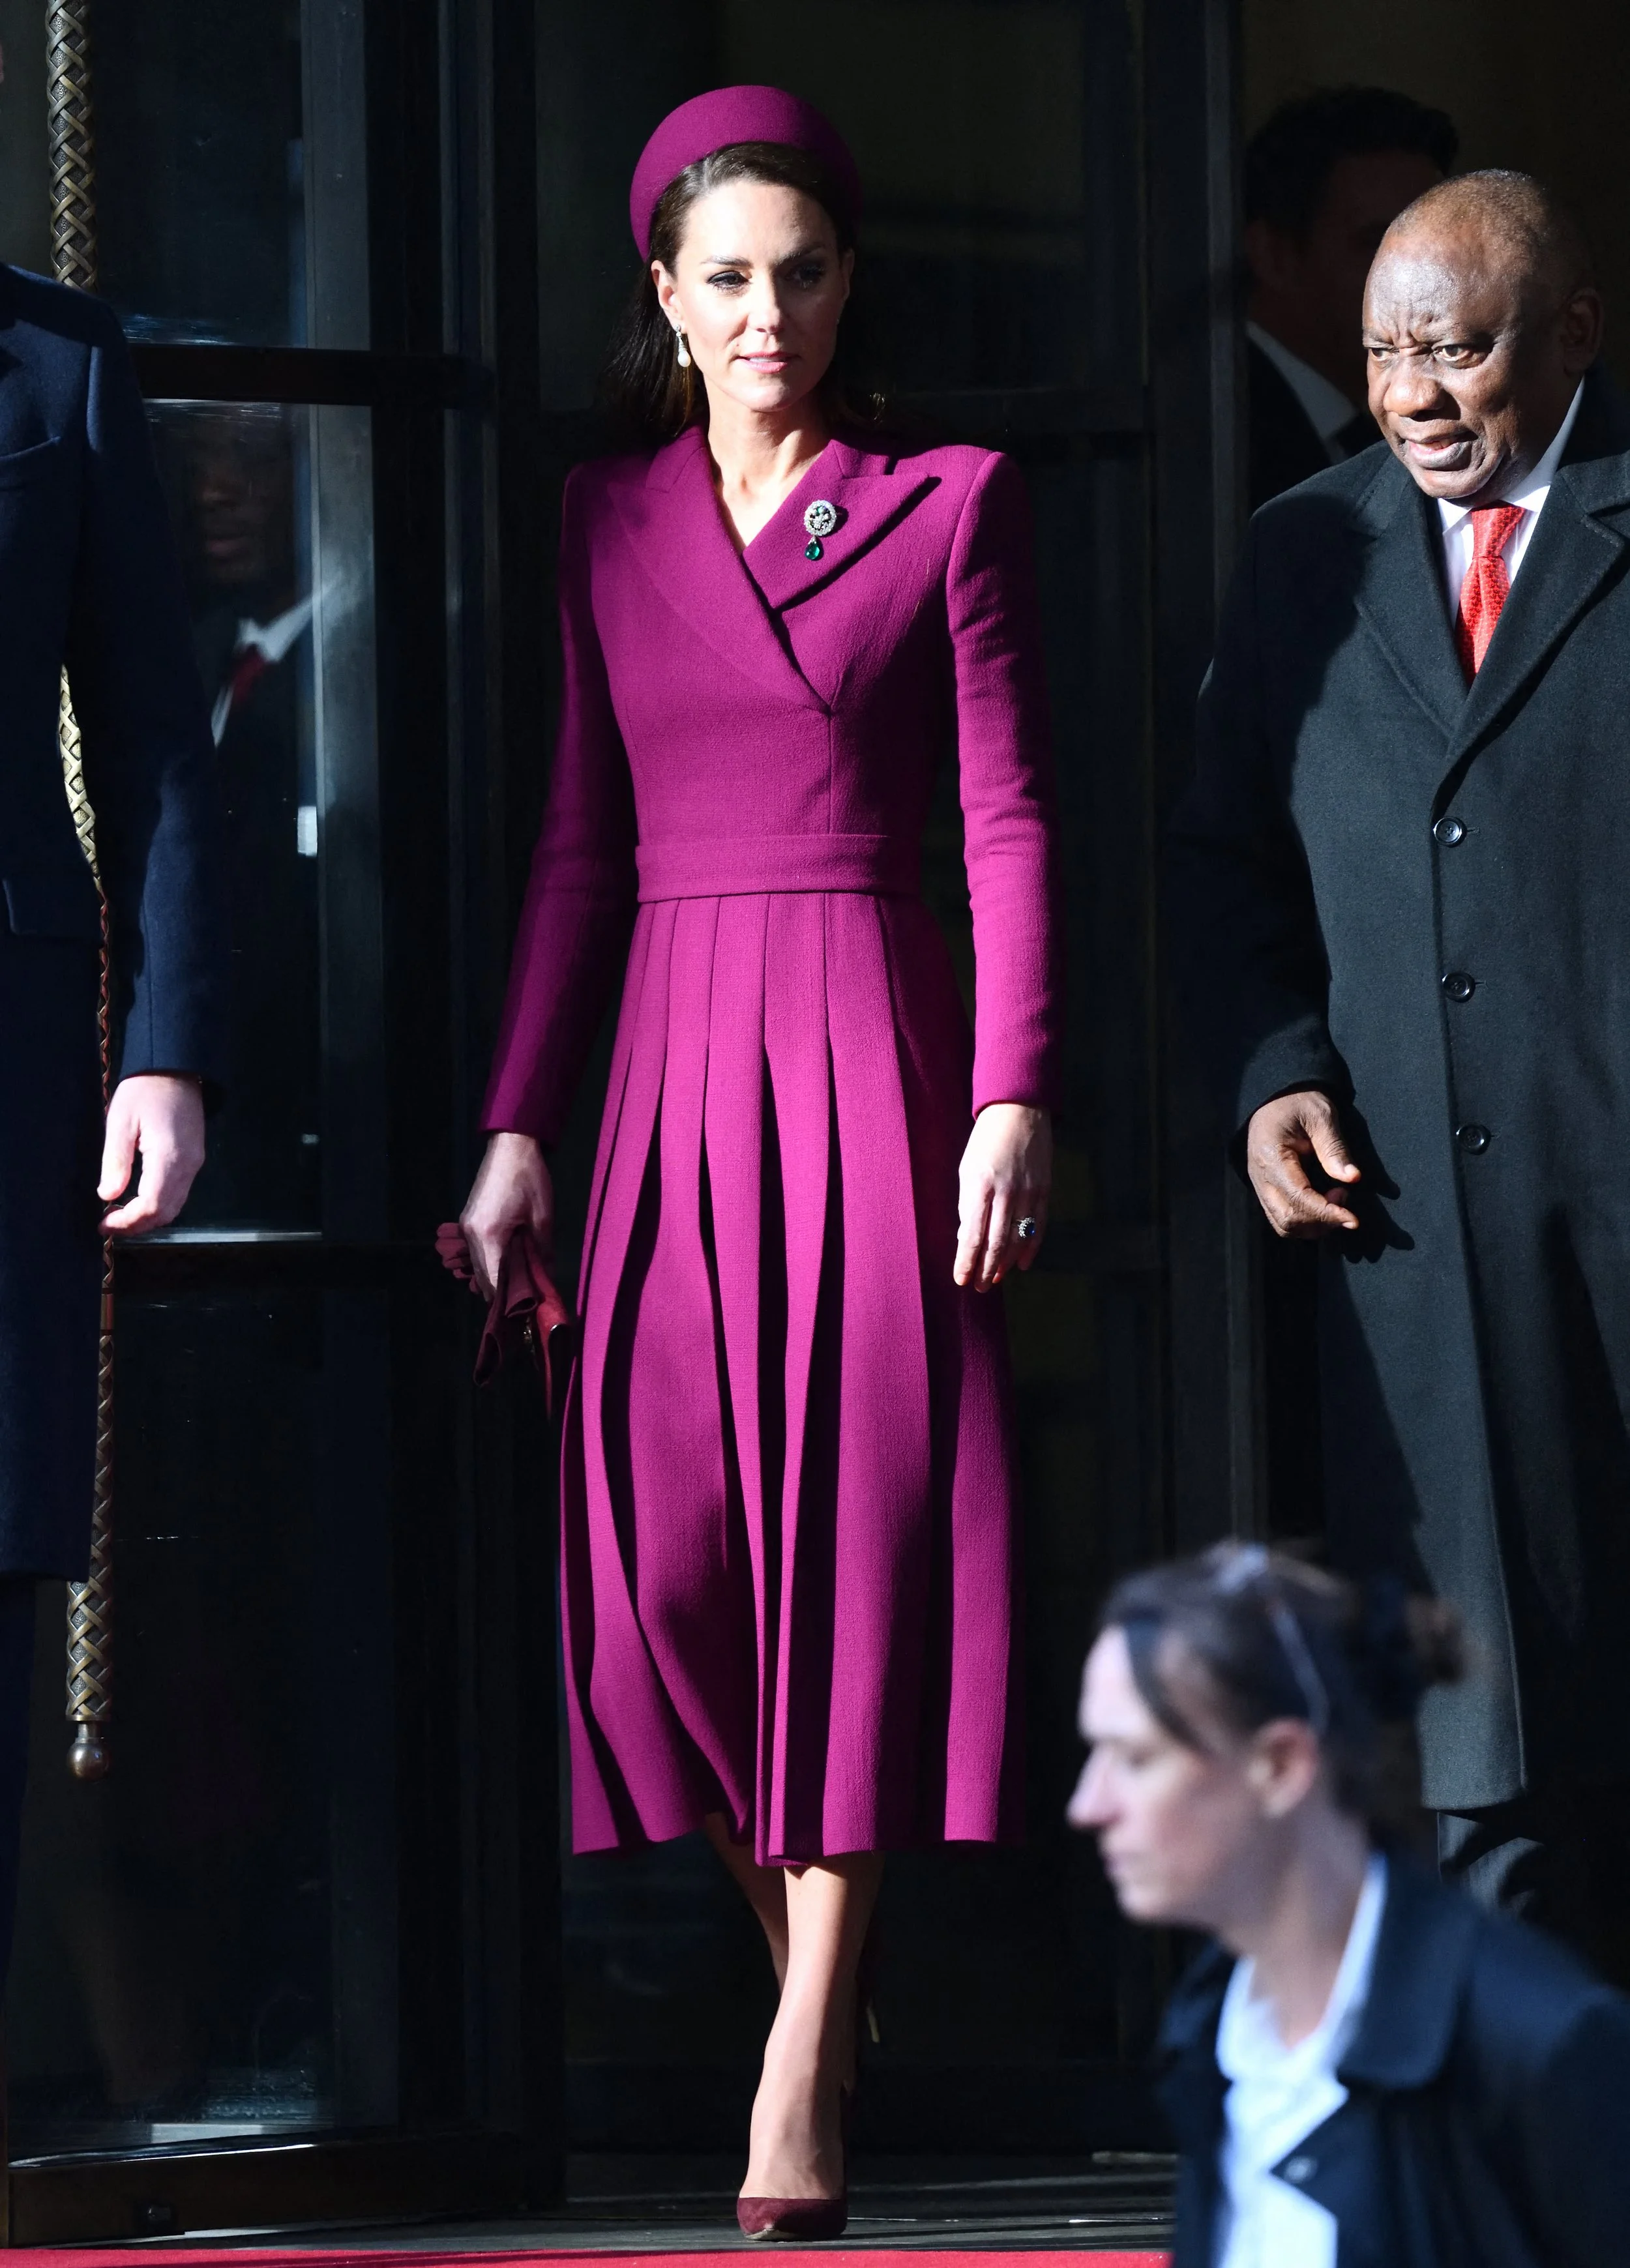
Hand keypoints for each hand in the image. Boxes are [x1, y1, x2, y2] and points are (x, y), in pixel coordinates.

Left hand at [99, 1073, 206, 1233]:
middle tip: (109, 1226)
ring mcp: (195, 1163)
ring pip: (175, 1206)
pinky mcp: (195, 1158)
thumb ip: (115, 1161)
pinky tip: (139, 1200)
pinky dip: (159, 1205)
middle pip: (167, 1212)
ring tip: (120, 1216)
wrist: (178, 1067)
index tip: (103, 1224)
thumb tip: (108, 1195)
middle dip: (138, 1225)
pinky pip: (179, 1193)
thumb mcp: (120, 1121)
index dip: (128, 1221)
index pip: (152, 1205)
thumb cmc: (145, 1089)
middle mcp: (188, 1166)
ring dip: (149, 1218)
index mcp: (169, 1157)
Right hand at [460, 1131, 553, 1299]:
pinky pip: (475, 1251)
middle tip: (523, 1306)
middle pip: (481, 1277)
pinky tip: (506, 1266)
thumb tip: (544, 1278)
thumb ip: (541, 1252)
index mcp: (488, 1236)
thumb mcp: (542, 1219)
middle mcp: (471, 1235)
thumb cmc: (529, 1179)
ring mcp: (466, 1227)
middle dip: (500, 1293)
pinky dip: (488, 1262)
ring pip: (477, 1265)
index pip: (493, 1282)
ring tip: (517, 1289)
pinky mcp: (468, 1220)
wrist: (510, 1146)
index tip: (523, 1313)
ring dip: (494, 1278)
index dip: (507, 1301)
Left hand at [955, 1103, 1051, 1291]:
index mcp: (980, 1185)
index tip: (961, 1279)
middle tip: (979, 1288)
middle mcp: (1006, 1192)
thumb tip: (968, 1239)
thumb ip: (968, 1204)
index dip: (967, 1262)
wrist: (1019, 1111)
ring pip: (1018, 1239)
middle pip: (996, 1244)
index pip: (972, 1235)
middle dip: (986, 1270)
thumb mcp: (967, 1169)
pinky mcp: (1044, 1190)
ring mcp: (1028, 1192)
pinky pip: (1038, 1227)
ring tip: (995, 1279)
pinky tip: (1022, 1265)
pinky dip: (1030, 1249)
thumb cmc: (985, 1141)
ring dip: (1005, 1264)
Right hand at [1245, 1089, 1360, 1237]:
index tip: (1353, 1220)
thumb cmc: (1298, 1101)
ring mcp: (1260, 1185)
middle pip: (1287, 1219)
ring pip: (1283, 1224)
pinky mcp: (1266, 1189)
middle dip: (1321, 1222)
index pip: (1297, 1198)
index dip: (1326, 1213)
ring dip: (1314, 1225)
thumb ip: (1334, 1148)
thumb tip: (1352, 1178)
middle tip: (1345, 1199)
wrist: (1275, 1097)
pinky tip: (1324, 1203)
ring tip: (1336, 1200)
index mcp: (1272, 1157)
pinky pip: (1281, 1218)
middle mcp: (1260, 1177)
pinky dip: (1306, 1221)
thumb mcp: (1321, 1116)